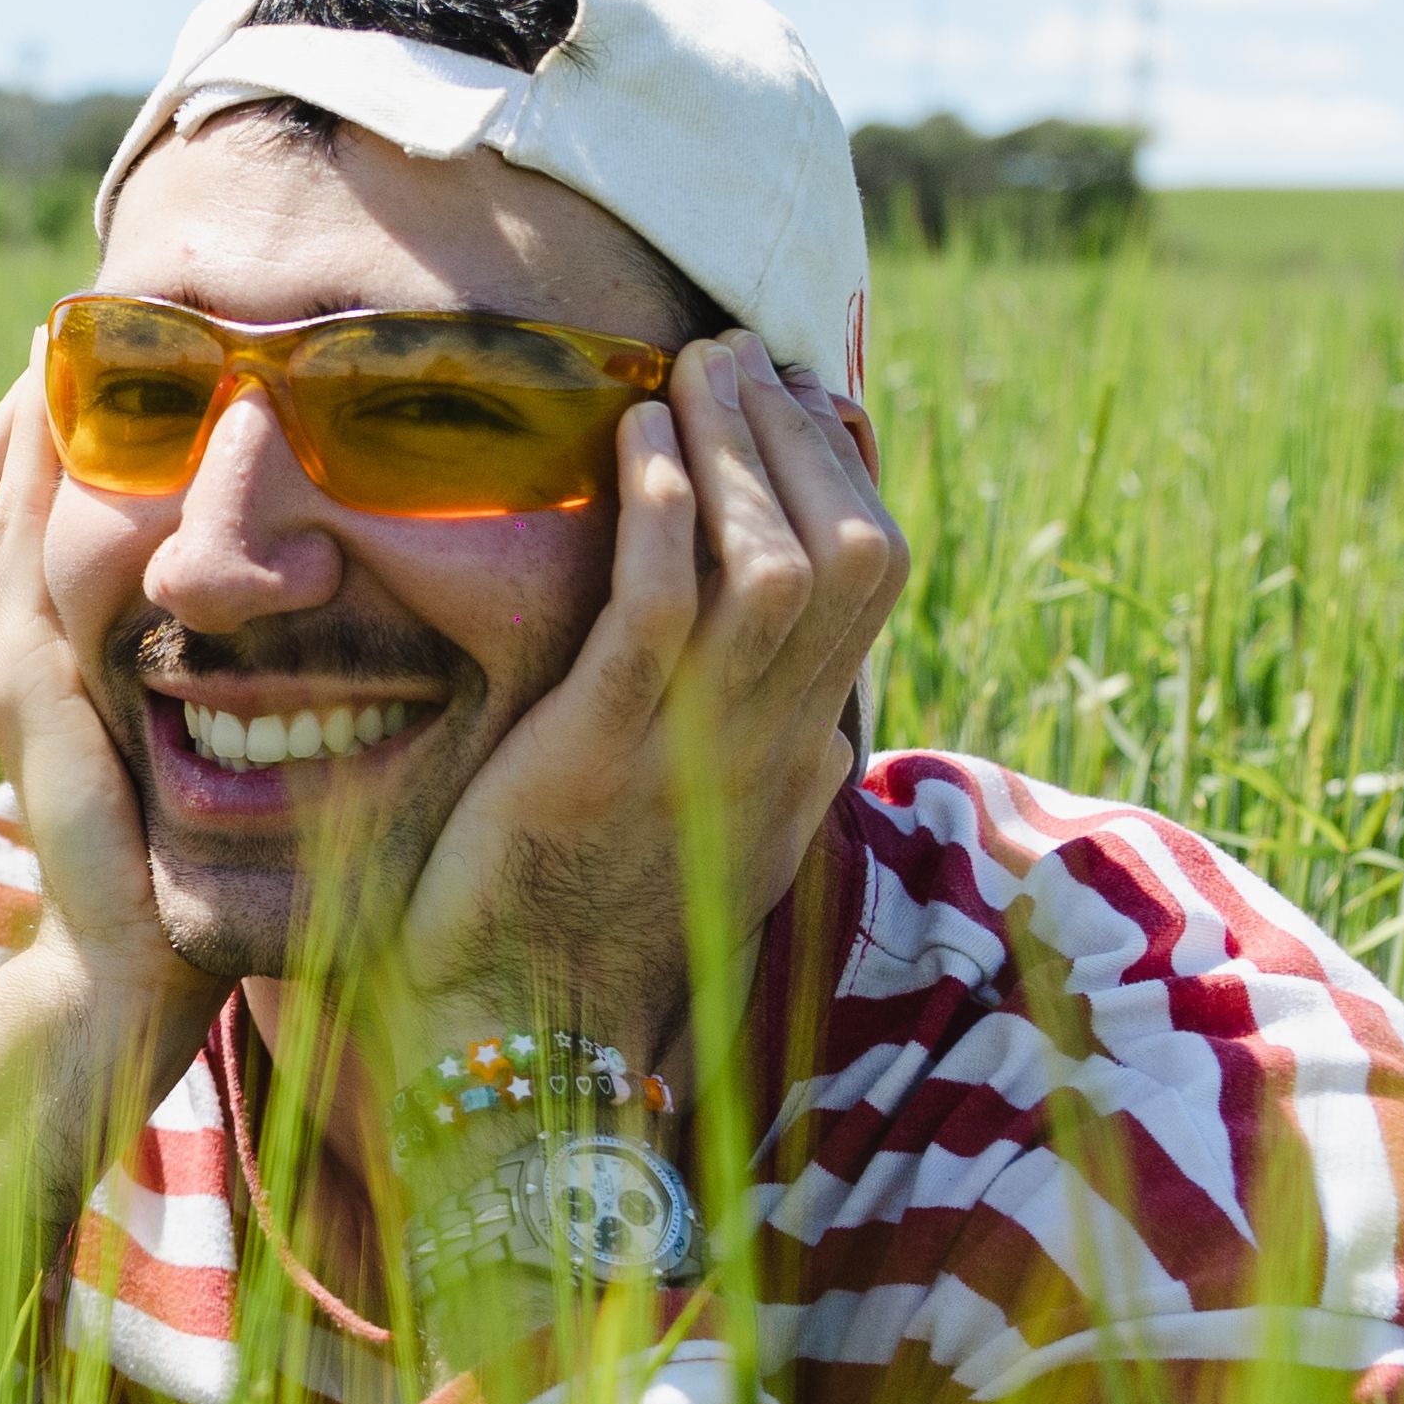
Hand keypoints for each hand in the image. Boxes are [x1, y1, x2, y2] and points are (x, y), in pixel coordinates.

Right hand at [0, 358, 202, 1105]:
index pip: (30, 510)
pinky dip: (45, 479)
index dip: (54, 427)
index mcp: (51, 656)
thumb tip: (297, 597)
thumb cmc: (184, 867)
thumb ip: (211, 679)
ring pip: (7, 504)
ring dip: (38, 414)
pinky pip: (29, 556)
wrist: (134, 973)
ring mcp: (14, 672)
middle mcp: (16, 650)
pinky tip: (76, 420)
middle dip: (40, 395)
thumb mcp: (195, 746)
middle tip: (93, 305)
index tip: (106, 348)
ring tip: (74, 329)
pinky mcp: (31, 700)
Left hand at [393, 337, 905, 1075]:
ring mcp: (696, 752)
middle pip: (856, 552)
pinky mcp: (600, 757)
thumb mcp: (709, 830)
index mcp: (802, 754)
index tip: (796, 398)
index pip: (880, 578)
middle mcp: (775, 745)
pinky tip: (638, 440)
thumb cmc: (589, 929)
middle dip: (799, 435)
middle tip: (737, 355)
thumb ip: (759, 753)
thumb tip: (805, 693)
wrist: (524, 1048)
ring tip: (689, 370)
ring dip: (737, 449)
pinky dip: (663, 511)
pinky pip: (662, 612)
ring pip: (777, 565)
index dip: (848, 469)